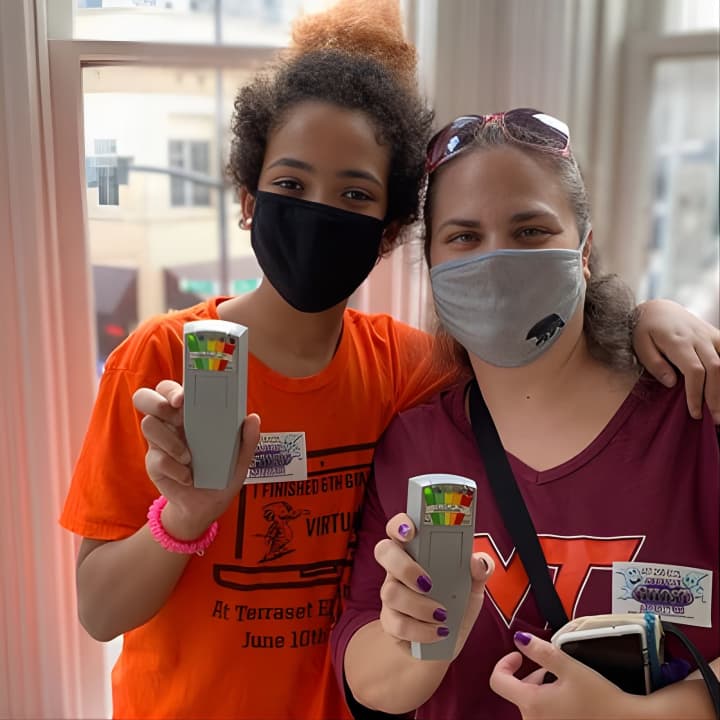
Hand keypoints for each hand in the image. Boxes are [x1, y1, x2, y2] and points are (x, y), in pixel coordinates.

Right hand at [132, 379, 260, 539]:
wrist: (205, 508)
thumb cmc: (221, 476)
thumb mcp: (239, 461)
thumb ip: (247, 441)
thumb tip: (253, 418)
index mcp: (192, 414)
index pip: (173, 389)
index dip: (173, 388)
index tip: (183, 397)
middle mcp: (172, 423)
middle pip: (146, 398)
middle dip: (157, 401)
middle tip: (176, 412)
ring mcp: (160, 442)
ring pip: (148, 424)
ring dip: (170, 440)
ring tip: (189, 457)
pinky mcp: (154, 463)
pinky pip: (157, 458)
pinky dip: (175, 468)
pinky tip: (188, 477)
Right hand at [373, 513, 493, 656]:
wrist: (446, 641)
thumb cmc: (455, 603)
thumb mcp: (473, 585)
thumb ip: (479, 570)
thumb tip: (476, 561)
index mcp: (416, 551)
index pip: (398, 527)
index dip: (399, 524)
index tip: (411, 531)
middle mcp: (398, 568)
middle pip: (383, 551)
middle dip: (404, 566)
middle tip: (427, 583)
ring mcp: (391, 594)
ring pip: (390, 592)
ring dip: (419, 606)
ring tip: (442, 613)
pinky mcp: (390, 622)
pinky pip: (397, 624)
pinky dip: (422, 630)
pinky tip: (438, 631)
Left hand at [490, 632, 644, 719]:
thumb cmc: (601, 699)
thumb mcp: (570, 667)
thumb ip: (541, 651)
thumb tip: (520, 639)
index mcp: (532, 704)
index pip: (498, 681)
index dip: (504, 664)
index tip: (519, 656)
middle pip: (517, 693)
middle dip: (530, 676)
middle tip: (549, 669)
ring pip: (531, 705)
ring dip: (540, 690)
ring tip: (563, 684)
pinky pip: (542, 716)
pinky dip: (549, 705)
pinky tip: (568, 701)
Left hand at [632, 299, 719, 422]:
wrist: (659, 309)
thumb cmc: (645, 330)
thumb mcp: (640, 345)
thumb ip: (654, 364)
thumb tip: (672, 383)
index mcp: (677, 342)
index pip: (694, 371)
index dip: (696, 394)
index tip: (694, 413)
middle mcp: (698, 338)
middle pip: (715, 369)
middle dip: (716, 396)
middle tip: (714, 420)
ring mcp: (710, 336)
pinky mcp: (716, 336)